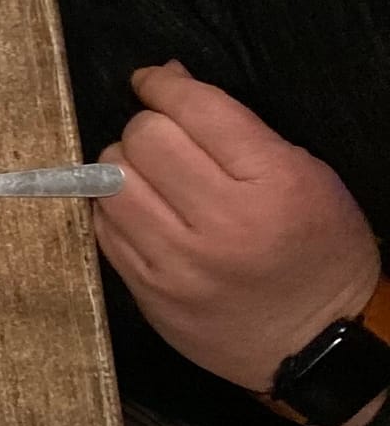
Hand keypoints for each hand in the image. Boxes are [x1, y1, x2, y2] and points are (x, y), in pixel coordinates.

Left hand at [94, 64, 380, 411]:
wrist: (316, 345)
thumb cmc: (320, 252)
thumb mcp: (308, 175)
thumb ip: (239, 128)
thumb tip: (170, 80)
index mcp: (272, 182)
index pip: (195, 110)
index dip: (163, 84)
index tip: (152, 80)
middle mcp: (221, 222)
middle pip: (144, 139)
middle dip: (148, 126)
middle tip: (162, 138)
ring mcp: (178, 263)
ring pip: (112, 182)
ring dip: (123, 167)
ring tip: (149, 176)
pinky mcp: (150, 294)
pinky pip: (104, 231)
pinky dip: (114, 210)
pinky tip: (139, 212)